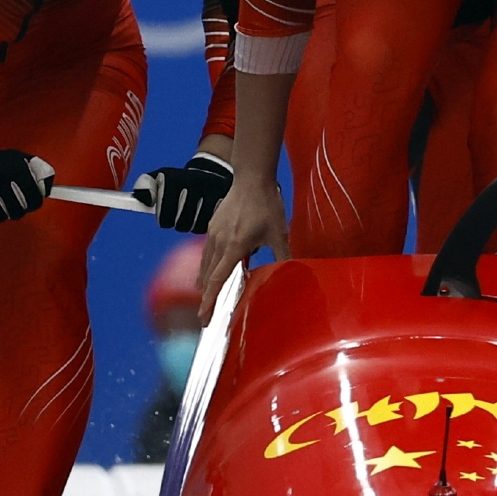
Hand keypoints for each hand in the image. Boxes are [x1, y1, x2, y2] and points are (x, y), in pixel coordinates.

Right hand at [0, 130, 53, 225]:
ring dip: (1, 213)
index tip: (31, 204)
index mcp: (16, 170)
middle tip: (14, 205)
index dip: (34, 204)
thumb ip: (38, 170)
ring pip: (0, 217)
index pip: (34, 201)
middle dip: (17, 210)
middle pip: (17, 213)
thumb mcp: (19, 159)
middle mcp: (0, 180)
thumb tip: (48, 189)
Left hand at [132, 152, 233, 232]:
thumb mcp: (160, 177)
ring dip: (191, 224)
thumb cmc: (180, 180)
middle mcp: (193, 184)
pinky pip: (209, 225)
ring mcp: (210, 192)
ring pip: (194, 227)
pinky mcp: (223, 201)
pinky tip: (203, 213)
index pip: (164, 217)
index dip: (164, 218)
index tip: (166, 214)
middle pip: (180, 224)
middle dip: (178, 221)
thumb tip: (141, 199)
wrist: (210, 172)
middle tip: (180, 213)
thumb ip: (144, 186)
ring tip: (192, 212)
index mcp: (175, 180)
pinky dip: (204, 223)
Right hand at [198, 175, 288, 320]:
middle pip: (208, 276)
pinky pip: (207, 251)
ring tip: (204, 297)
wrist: (252, 178)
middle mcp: (219, 241)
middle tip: (204, 316)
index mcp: (235, 246)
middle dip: (206, 297)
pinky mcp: (213, 226)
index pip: (218, 279)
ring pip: (205, 264)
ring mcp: (214, 233)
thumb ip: (283, 256)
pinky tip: (208, 271)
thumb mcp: (279, 233)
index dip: (210, 300)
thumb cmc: (267, 205)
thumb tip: (292, 273)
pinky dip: (206, 266)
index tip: (204, 317)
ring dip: (204, 282)